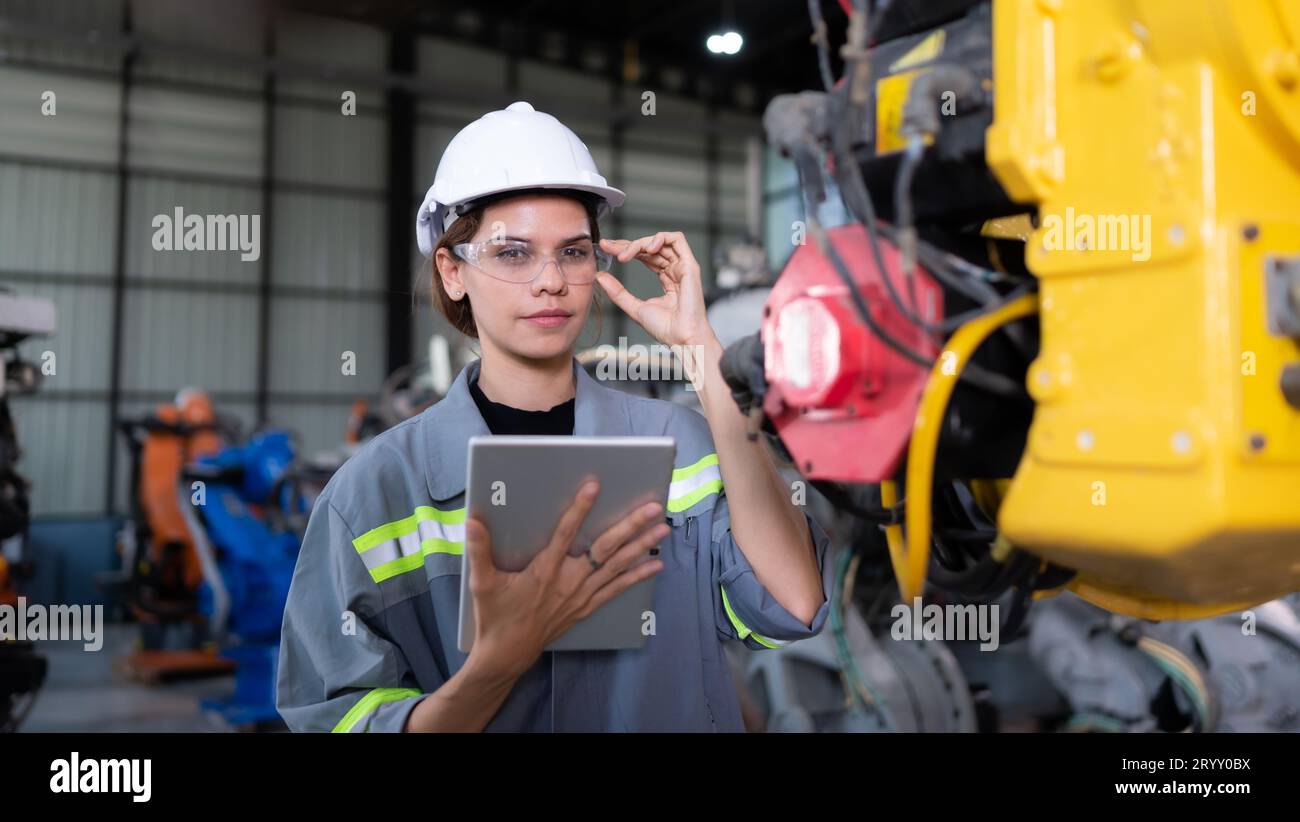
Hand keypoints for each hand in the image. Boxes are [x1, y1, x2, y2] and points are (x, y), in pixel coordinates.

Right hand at [463, 480, 666, 679]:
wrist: (507, 654)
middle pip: (605, 547)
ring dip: (642, 545)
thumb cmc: (495, 616)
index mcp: (544, 570)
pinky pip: (618, 589)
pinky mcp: (587, 607)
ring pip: (617, 565)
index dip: (579, 509)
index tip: (594, 486)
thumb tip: (472, 520)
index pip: (565, 533)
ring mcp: (581, 595)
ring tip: (662, 527)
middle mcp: (569, 581)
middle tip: (652, 506)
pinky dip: (638, 576)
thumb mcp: (482, 583)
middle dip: (631, 525)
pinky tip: (656, 563)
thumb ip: (479, 550)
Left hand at [596, 232, 717, 349]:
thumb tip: (601, 276)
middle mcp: (675, 271)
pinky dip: (660, 238)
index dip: (626, 249)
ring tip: (625, 254)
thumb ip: (618, 292)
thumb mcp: (634, 307)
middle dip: (628, 244)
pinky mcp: (690, 266)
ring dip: (640, 243)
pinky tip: (646, 249)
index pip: (645, 256)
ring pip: (661, 241)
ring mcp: (683, 267)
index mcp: (666, 279)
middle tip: (610, 248)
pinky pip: (677, 240)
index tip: (606, 248)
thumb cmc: (665, 329)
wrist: (681, 339)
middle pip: (650, 247)